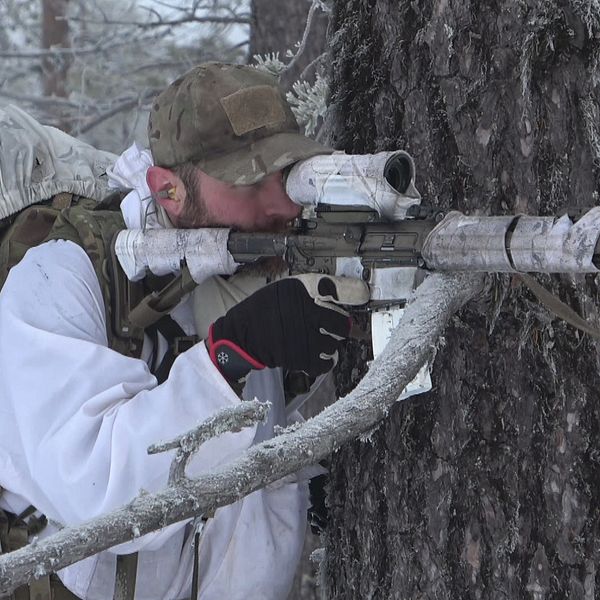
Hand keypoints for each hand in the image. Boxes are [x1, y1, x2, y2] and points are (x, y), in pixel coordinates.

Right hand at [207, 274, 369, 381]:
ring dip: (331, 344)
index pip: (334, 288)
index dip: (352, 292)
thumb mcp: (290, 289)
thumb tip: (349, 293)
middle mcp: (304, 312)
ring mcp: (303, 336)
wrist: (243, 333)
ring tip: (319, 340)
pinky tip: (316, 354)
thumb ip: (318, 290)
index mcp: (300, 291)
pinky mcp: (299, 357)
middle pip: (342, 323)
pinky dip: (324, 361)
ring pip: (334, 344)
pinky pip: (325, 363)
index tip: (363, 295)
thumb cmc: (268, 309)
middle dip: (341, 327)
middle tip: (335, 327)